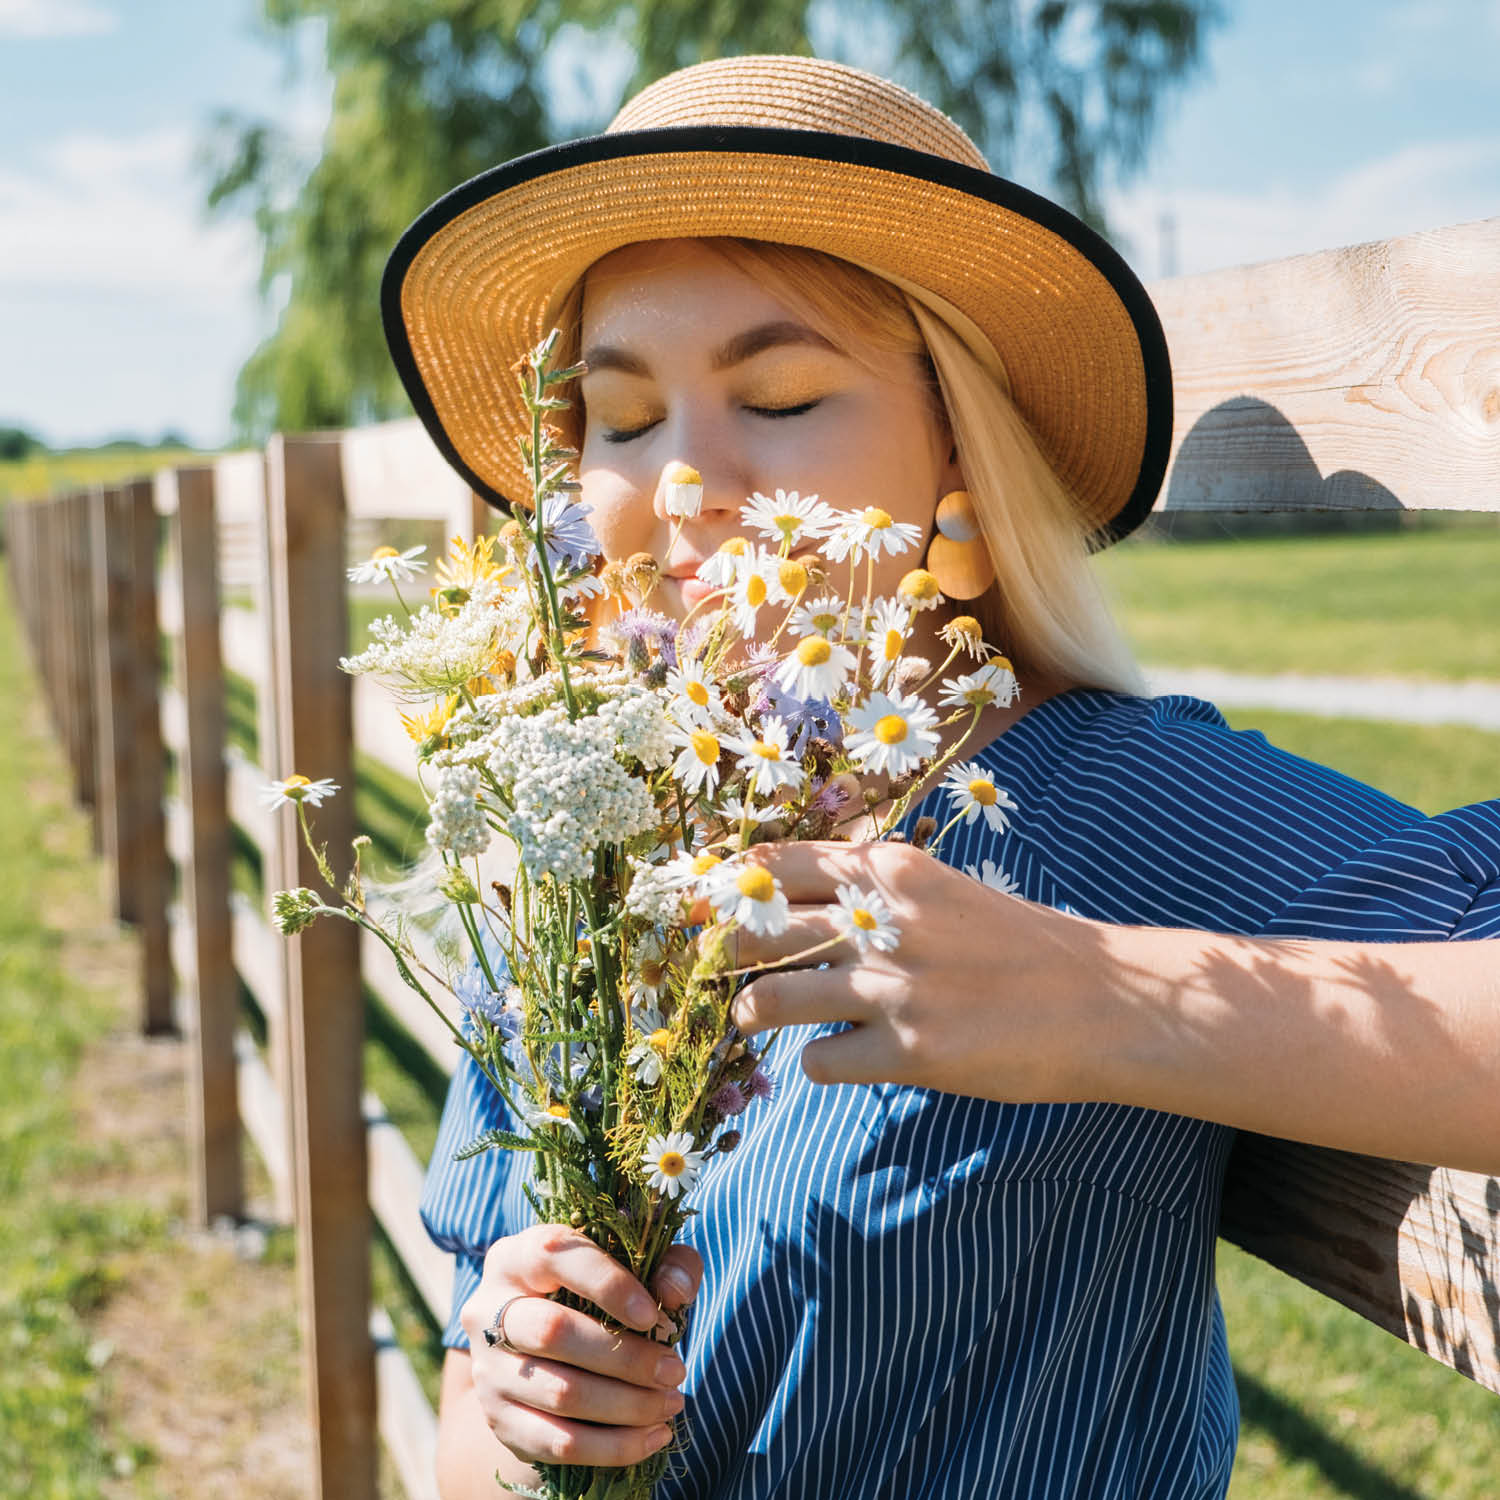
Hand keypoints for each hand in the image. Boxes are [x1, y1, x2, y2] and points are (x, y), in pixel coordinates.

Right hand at [461, 1226, 700, 1467]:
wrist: (546, 1356)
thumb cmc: (600, 1296)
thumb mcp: (635, 1266)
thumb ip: (667, 1264)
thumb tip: (674, 1292)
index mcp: (517, 1256)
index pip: (554, 1256)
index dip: (607, 1285)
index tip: (653, 1316)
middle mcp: (489, 1309)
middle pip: (553, 1332)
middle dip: (625, 1357)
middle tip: (675, 1370)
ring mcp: (488, 1368)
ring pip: (559, 1393)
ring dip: (627, 1405)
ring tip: (671, 1403)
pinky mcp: (498, 1420)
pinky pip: (557, 1442)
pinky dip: (613, 1446)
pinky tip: (653, 1436)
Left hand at [729, 840, 1094, 1100]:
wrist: (1105, 1002)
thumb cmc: (1022, 945)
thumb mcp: (945, 892)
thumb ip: (872, 892)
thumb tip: (788, 904)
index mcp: (892, 870)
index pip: (773, 865)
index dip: (727, 888)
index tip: (703, 905)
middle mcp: (883, 920)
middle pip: (756, 930)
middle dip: (721, 951)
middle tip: (710, 966)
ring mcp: (894, 988)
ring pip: (767, 1001)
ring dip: (751, 1014)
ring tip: (753, 1018)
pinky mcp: (910, 1052)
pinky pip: (819, 1063)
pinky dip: (821, 1063)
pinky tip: (845, 1057)